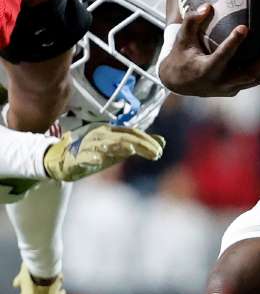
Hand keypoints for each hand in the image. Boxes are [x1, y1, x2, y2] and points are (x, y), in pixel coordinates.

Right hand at [43, 125, 164, 181]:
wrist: (62, 160)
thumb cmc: (95, 153)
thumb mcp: (119, 149)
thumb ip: (139, 145)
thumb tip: (163, 142)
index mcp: (110, 132)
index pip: (132, 133)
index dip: (146, 140)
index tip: (159, 150)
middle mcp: (100, 135)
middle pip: (123, 138)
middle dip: (140, 145)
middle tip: (155, 154)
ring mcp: (87, 146)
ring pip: (104, 145)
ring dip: (117, 147)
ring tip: (130, 150)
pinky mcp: (75, 158)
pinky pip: (83, 157)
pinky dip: (90, 158)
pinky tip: (98, 161)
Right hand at [158, 4, 259, 96]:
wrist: (179, 83)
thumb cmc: (181, 56)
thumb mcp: (182, 39)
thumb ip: (192, 21)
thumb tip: (208, 6)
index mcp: (204, 70)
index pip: (221, 56)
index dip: (232, 43)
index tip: (244, 27)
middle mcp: (219, 83)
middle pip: (247, 74)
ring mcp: (229, 89)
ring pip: (255, 79)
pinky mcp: (236, 90)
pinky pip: (255, 80)